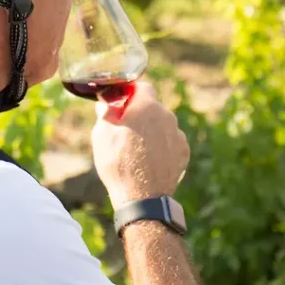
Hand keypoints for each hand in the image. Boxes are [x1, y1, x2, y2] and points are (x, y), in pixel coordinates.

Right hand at [90, 81, 189, 208]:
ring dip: (151, 132)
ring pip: (162, 126)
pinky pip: (170, 143)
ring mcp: (178, 136)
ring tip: (135, 151)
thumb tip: (106, 102)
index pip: (142, 87)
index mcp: (147, 106)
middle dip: (139, 114)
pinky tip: (148, 161)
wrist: (142, 197)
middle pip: (152, 108)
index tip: (120, 102)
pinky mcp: (183, 153)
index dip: (129, 93)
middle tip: (123, 129)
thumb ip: (106, 112)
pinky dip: (161, 147)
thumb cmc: (118, 162)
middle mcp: (167, 117)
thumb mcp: (101, 133)